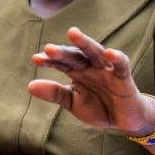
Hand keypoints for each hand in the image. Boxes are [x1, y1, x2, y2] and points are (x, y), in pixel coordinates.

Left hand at [26, 27, 154, 135]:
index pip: (60, 63)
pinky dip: (117, 57)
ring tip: (73, 33)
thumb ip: (55, 93)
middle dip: (63, 52)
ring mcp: (107, 69)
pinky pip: (121, 65)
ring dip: (85, 43)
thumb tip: (29, 86)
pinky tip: (110, 52)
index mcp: (77, 71)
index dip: (49, 60)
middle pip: (75, 55)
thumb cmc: (99, 107)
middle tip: (49, 48)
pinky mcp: (124, 77)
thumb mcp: (73, 103)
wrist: (125, 121)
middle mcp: (90, 66)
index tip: (36, 59)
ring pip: (95, 52)